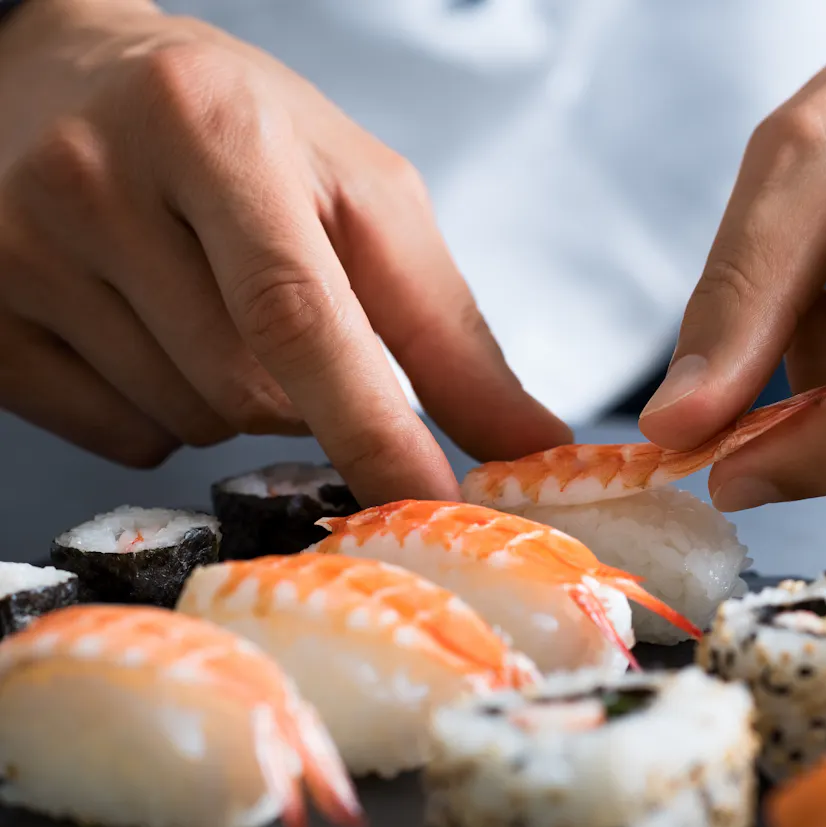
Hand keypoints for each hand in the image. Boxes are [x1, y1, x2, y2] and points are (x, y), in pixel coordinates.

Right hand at [0, 0, 569, 503]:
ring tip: (202, 297)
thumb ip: (445, 326)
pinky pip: (120, 439)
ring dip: (233, 400)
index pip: (300, 313)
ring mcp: (18, 254)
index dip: (373, 428)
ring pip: (187, 423)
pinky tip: (145, 329)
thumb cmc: (236, 130)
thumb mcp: (358, 193)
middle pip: (249, 392)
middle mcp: (96, 185)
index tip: (436, 508)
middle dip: (303, 394)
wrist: (68, 75)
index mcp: (213, 133)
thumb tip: (530, 447)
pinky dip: (163, 412)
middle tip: (281, 309)